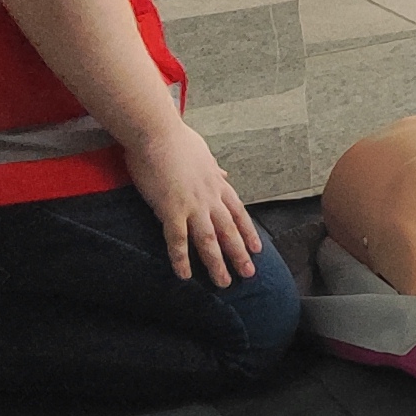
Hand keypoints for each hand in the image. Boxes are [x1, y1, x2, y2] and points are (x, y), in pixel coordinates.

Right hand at [126, 122, 261, 283]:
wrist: (157, 131)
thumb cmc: (176, 139)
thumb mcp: (204, 153)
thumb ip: (214, 169)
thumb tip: (225, 175)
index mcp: (217, 184)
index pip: (238, 213)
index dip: (248, 232)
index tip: (258, 249)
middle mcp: (210, 197)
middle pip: (228, 231)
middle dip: (239, 254)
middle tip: (249, 274)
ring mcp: (192, 204)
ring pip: (209, 240)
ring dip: (217, 263)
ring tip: (224, 283)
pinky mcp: (170, 209)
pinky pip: (177, 239)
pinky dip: (181, 259)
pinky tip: (184, 276)